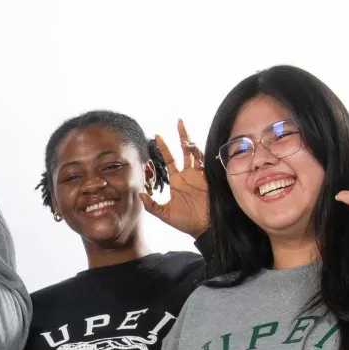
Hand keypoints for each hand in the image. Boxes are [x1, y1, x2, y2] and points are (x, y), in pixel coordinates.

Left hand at [140, 119, 210, 237]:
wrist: (204, 229)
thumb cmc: (186, 222)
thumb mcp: (164, 214)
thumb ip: (152, 205)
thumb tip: (139, 194)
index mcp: (177, 180)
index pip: (169, 159)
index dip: (163, 148)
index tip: (157, 136)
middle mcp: (188, 174)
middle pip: (184, 150)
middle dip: (180, 136)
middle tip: (178, 121)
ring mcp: (200, 175)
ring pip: (195, 153)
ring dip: (190, 142)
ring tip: (182, 133)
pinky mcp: (209, 178)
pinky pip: (205, 162)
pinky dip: (200, 154)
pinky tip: (193, 147)